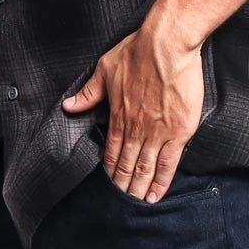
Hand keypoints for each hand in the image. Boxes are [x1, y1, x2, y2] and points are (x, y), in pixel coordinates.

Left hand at [61, 26, 204, 201]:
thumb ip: (89, 92)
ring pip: (146, 167)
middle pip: (128, 164)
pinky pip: (169, 162)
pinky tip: (156, 194)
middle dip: (123, 185)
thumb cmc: (139, 51)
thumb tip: (69, 105)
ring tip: (136, 202)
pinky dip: (162, 181)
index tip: (109, 183)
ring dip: (140, 187)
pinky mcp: (179, 131)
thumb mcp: (105, 68)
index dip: (110, 169)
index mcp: (119, 115)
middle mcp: (137, 128)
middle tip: (121, 202)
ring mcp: (158, 132)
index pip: (112, 150)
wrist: (167, 45)